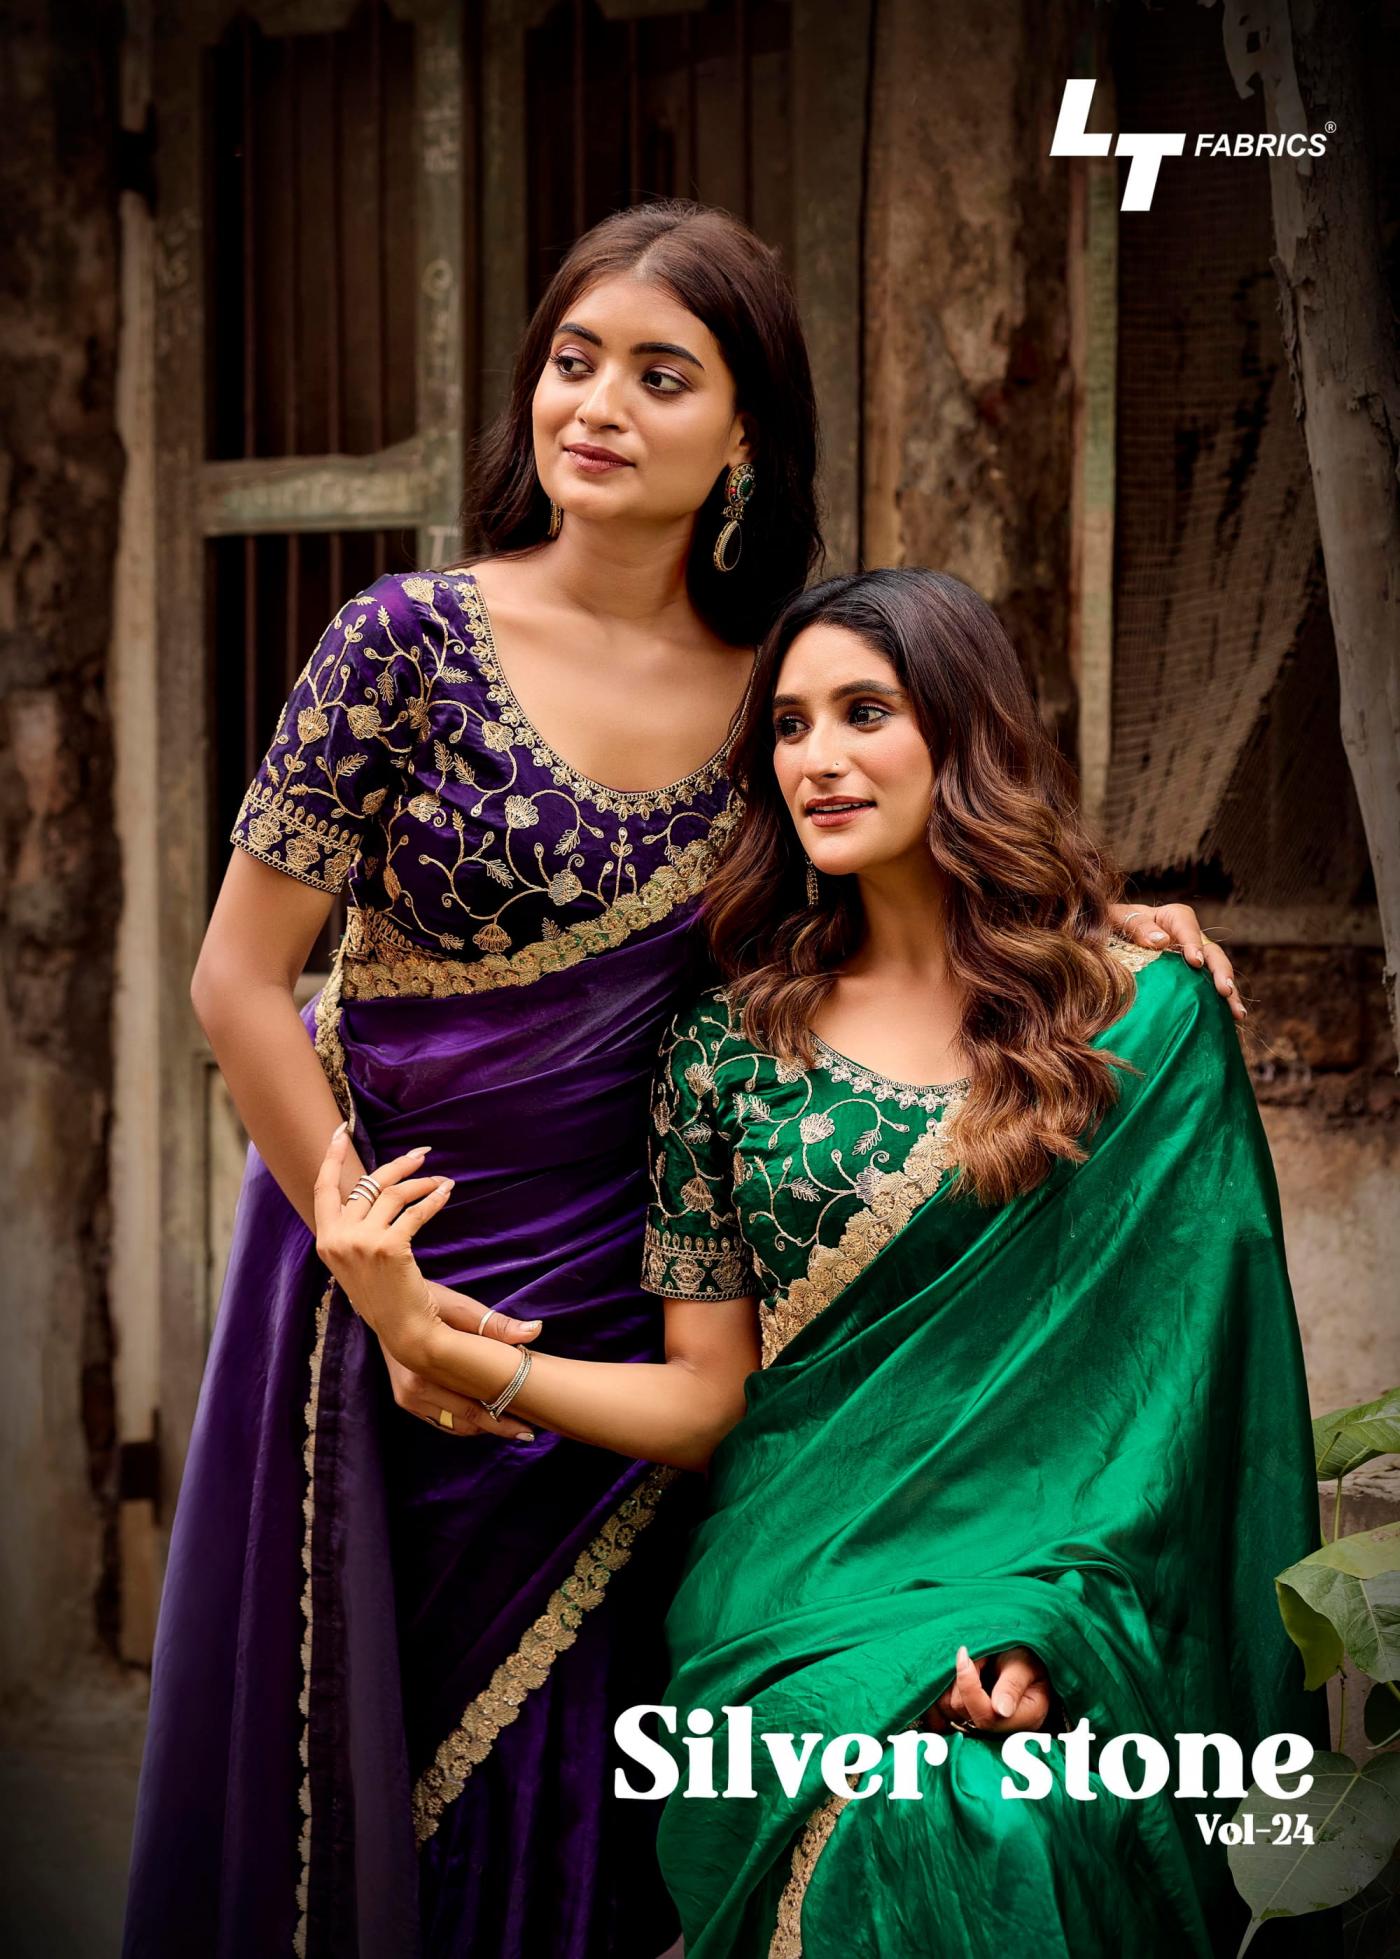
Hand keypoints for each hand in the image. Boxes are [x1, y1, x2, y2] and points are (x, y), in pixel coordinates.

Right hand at [313, 1125, 451, 1366]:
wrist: (404, 1331)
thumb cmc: (385, 1296)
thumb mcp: (356, 1260)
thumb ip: (354, 1228)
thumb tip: (366, 1190)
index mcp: (326, 1240)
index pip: (323, 1188)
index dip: (332, 1157)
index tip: (341, 1131)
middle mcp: (338, 1239)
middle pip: (367, 1183)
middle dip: (397, 1165)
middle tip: (421, 1154)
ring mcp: (361, 1242)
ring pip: (394, 1193)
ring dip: (421, 1182)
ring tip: (440, 1181)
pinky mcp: (389, 1247)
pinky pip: (416, 1211)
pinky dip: (434, 1199)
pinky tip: (445, 1194)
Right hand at [375, 1283, 544, 1441]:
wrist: (387, 1302)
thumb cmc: (427, 1299)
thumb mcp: (461, 1307)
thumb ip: (497, 1325)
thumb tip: (535, 1330)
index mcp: (429, 1365)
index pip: (475, 1406)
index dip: (504, 1419)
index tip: (529, 1430)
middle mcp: (414, 1387)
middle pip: (466, 1420)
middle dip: (497, 1425)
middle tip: (526, 1431)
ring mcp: (406, 1396)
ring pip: (453, 1425)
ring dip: (480, 1425)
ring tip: (509, 1423)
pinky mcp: (404, 1398)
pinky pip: (439, 1419)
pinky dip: (462, 1420)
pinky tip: (484, 1414)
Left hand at [925, 1644, 1052, 1736]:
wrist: (1025, 1656)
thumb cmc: (1029, 1658)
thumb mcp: (1024, 1665)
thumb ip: (1012, 1686)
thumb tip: (1000, 1711)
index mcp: (1025, 1719)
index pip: (987, 1716)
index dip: (969, 1687)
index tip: (964, 1655)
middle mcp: (1003, 1729)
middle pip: (964, 1713)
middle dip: (962, 1680)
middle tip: (976, 1656)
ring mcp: (985, 1727)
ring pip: (949, 1711)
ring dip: (953, 1683)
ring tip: (972, 1665)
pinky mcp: (969, 1720)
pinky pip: (943, 1713)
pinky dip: (944, 1692)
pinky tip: (958, 1676)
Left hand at [1108, 901, 1244, 1021]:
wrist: (1107, 937)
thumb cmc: (1110, 924)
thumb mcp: (1116, 919)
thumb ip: (1136, 926)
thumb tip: (1161, 942)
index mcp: (1172, 918)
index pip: (1187, 928)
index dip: (1193, 944)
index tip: (1195, 962)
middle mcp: (1189, 937)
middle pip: (1211, 952)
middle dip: (1220, 971)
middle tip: (1225, 991)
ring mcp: (1193, 958)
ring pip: (1216, 972)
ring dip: (1229, 992)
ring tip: (1237, 1013)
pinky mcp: (1190, 977)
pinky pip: (1208, 989)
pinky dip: (1220, 1003)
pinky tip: (1231, 1020)